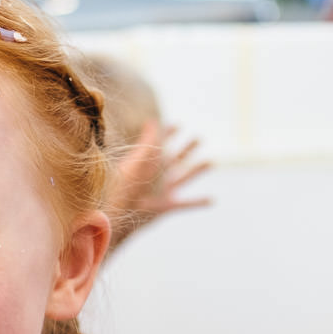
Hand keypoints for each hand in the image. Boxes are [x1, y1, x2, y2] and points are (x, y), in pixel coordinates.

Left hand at [107, 121, 212, 248]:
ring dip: (198, 170)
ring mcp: (164, 191)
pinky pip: (187, 204)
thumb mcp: (139, 160)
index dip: (169, 134)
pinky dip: (199, 202)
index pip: (161, 144)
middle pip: (176, 159)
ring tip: (210, 162)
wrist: (120, 213)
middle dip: (187, 149)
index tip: (178, 124)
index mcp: (148, 163)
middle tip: (198, 138)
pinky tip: (211, 200)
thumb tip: (153, 120)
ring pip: (185, 177)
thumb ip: (148, 142)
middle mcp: (158, 176)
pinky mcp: (167, 206)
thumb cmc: (125, 185)